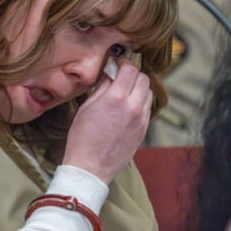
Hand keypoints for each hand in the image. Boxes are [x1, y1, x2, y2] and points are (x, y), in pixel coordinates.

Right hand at [62, 60, 152, 183]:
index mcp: (116, 98)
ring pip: (148, 93)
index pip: (130, 69)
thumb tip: (111, 74)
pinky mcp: (143, 130)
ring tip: (125, 93)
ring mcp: (141, 120)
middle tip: (121, 77)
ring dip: (138, 88)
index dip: (124, 63)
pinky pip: (147, 108)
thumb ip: (102, 87)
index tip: (117, 65)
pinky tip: (127, 108)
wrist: (90, 167)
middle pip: (144, 79)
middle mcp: (133, 107)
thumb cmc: (82, 138)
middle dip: (133, 74)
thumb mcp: (87, 107)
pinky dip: (140, 103)